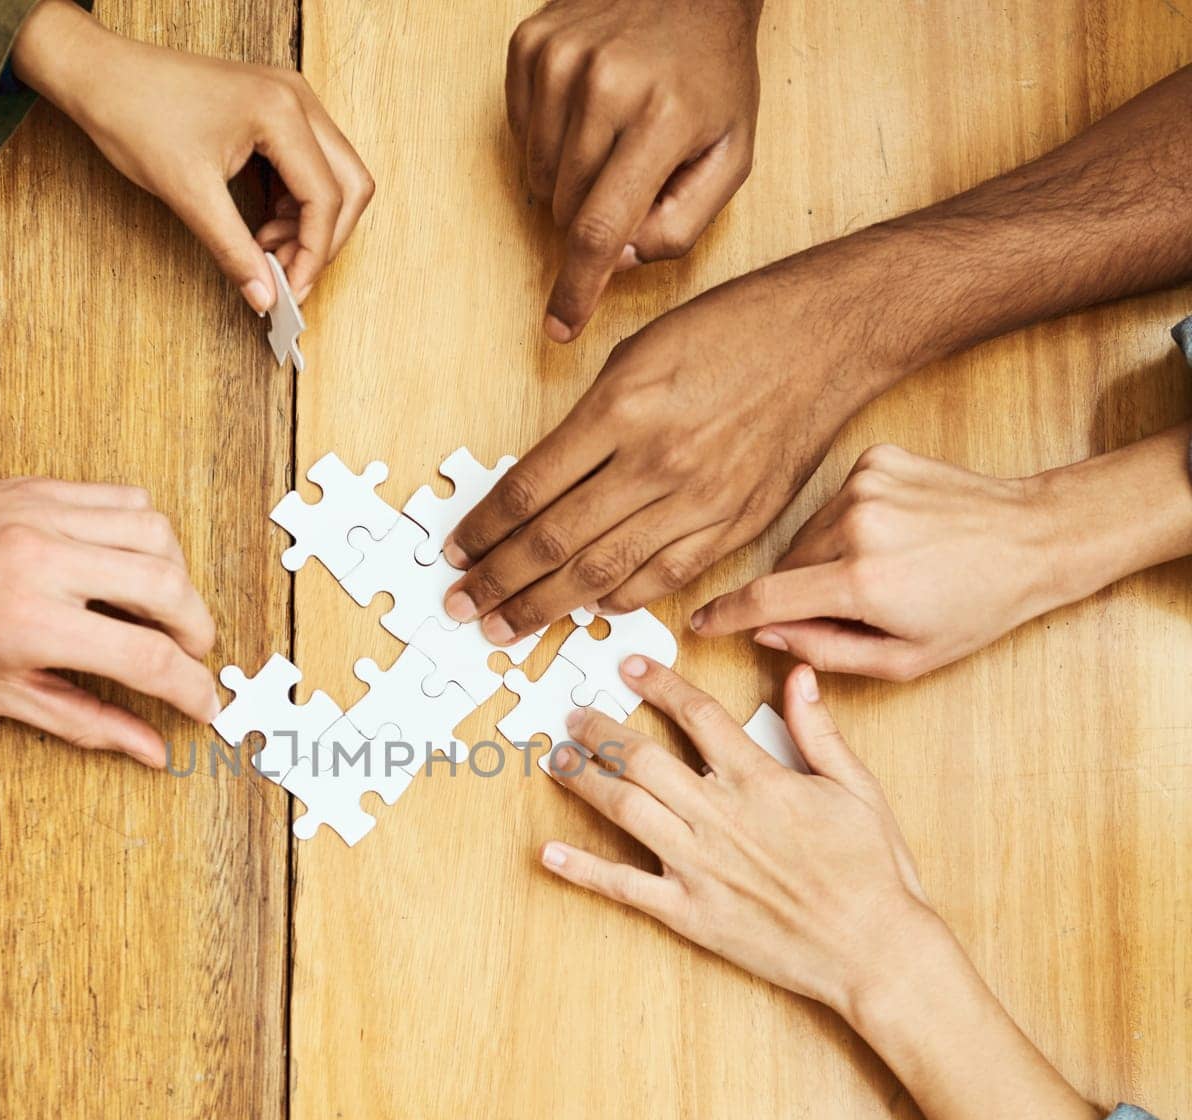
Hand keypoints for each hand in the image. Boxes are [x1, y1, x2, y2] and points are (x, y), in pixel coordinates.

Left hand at [0, 477, 219, 766]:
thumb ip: (85, 722)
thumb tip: (149, 749)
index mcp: (29, 623)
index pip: (149, 657)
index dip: (192, 689)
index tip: (205, 705)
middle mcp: (43, 559)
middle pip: (169, 588)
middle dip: (198, 631)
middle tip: (191, 659)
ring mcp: (42, 514)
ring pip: (157, 534)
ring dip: (177, 577)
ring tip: (165, 611)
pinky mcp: (36, 486)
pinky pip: (123, 498)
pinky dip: (145, 532)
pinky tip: (130, 563)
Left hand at [13, 0, 372, 310]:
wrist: (99, 75)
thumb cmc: (135, 113)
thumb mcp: (188, 194)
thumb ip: (234, 251)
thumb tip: (264, 297)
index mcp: (281, 111)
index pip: (327, 197)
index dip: (314, 254)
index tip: (291, 292)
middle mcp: (296, 100)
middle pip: (349, 185)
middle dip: (324, 240)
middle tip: (287, 277)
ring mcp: (288, 103)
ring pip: (332, 179)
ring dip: (307, 225)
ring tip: (265, 252)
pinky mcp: (274, 112)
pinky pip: (306, 168)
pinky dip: (292, 206)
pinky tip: (261, 229)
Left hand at [443, 266, 866, 640]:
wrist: (826, 337)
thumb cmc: (728, 331)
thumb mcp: (635, 355)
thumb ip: (584, 426)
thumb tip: (535, 488)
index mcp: (620, 410)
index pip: (528, 491)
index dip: (482, 531)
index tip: (454, 554)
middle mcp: (656, 462)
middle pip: (555, 542)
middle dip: (498, 583)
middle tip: (460, 608)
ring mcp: (700, 501)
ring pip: (603, 572)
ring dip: (545, 606)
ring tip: (504, 627)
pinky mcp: (736, 525)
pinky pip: (663, 579)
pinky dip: (617, 599)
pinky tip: (586, 610)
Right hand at [507, 0, 760, 339]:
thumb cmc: (713, 76)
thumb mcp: (731, 157)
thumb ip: (683, 224)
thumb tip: (619, 260)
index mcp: (664, 116)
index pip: (602, 228)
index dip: (577, 288)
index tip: (558, 328)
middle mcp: (606, 82)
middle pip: (566, 208)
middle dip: (591, 217)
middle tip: (629, 176)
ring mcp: (561, 58)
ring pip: (538, 177)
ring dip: (568, 181)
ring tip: (610, 140)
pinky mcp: (532, 44)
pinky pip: (521, 135)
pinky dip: (548, 141)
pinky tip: (584, 113)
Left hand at [539, 657, 1104, 1119]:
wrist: (876, 950)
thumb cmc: (874, 870)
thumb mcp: (858, 788)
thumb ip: (819, 731)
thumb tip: (799, 676)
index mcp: (760, 779)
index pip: (697, 715)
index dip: (658, 684)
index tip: (630, 667)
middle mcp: (719, 814)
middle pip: (643, 758)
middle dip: (602, 731)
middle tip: (574, 715)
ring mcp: (698, 864)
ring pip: (625, 809)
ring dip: (585, 780)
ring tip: (557, 760)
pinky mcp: (688, 912)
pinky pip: (624, 886)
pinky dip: (583, 869)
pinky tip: (548, 853)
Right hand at [692, 434, 1191, 678]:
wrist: (1034, 539)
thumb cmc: (976, 606)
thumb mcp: (904, 659)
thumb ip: (826, 653)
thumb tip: (768, 635)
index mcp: (863, 582)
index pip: (765, 600)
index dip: (725, 616)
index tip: (700, 623)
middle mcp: (857, 525)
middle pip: (785, 566)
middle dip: (798, 591)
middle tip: (846, 606)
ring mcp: (865, 486)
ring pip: (806, 533)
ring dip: (822, 557)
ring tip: (877, 569)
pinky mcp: (875, 460)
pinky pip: (833, 502)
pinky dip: (847, 523)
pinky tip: (889, 534)